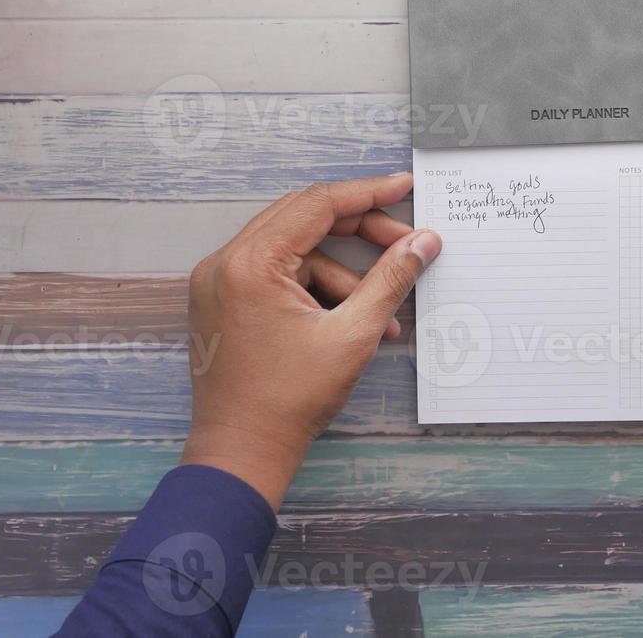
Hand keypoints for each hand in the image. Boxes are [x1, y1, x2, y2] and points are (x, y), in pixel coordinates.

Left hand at [180, 173, 440, 509]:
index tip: (403, 188)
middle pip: (303, 219)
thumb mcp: (353, 336)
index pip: (317, 204)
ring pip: (293, 251)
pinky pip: (275, 275)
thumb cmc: (287, 402)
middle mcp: (225, 263)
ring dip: (341, 272)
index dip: (368, 194)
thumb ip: (391, 280)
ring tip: (380, 313)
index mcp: (250, 264)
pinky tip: (349, 320)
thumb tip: (424, 242)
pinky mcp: (220, 303)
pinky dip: (314, 289)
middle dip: (359, 231)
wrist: (240, 454)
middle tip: (403, 243)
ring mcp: (218, 283)